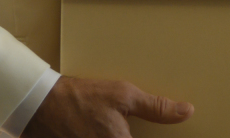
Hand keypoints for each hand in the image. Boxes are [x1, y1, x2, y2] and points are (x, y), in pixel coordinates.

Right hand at [22, 75, 192, 137]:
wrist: (42, 103)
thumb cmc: (82, 97)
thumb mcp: (123, 95)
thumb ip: (157, 108)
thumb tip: (186, 111)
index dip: (152, 137)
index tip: (151, 129)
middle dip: (132, 133)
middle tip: (127, 124)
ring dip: (123, 132)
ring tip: (111, 123)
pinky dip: (107, 135)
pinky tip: (104, 128)